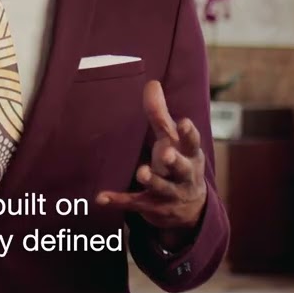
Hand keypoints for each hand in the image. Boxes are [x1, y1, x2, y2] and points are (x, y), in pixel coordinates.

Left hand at [95, 80, 206, 232]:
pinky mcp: (153, 206)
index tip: (184, 123)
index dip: (189, 133)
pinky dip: (119, 200)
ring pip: (161, 187)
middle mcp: (184, 174)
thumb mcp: (172, 140)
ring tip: (141, 173)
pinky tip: (101, 197)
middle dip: (175, 161)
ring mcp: (170, 193)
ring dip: (152, 180)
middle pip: (182, 168)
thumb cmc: (178, 162)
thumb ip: (161, 114)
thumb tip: (152, 82)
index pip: (192, 142)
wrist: (190, 210)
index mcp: (190, 154)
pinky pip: (135, 203)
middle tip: (167, 154)